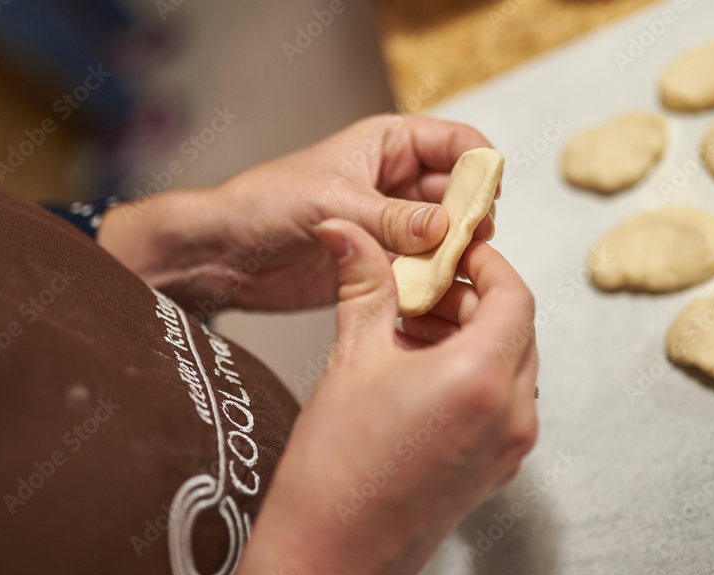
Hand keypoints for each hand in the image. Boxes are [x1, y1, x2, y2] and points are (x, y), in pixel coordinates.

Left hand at [97, 114, 497, 313]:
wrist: (225, 254)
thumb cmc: (264, 204)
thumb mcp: (331, 201)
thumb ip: (390, 217)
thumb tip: (444, 228)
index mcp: (389, 144)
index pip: (457, 141)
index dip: (479, 166)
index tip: (488, 197)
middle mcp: (397, 182)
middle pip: (460, 193)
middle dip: (471, 216)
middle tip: (472, 243)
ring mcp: (392, 225)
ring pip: (445, 235)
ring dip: (453, 253)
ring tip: (451, 272)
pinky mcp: (383, 263)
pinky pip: (423, 269)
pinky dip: (433, 280)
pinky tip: (433, 293)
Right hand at [206, 220, 537, 574]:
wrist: (329, 560)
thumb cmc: (335, 471)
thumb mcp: (352, 360)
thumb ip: (363, 286)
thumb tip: (346, 233)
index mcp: (482, 380)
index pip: (514, 296)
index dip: (486, 264)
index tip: (454, 253)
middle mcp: (511, 415)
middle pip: (517, 329)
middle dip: (473, 300)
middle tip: (422, 290)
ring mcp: (509, 449)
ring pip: (512, 366)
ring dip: (473, 337)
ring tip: (412, 330)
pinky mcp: (496, 471)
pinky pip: (504, 404)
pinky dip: (475, 376)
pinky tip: (421, 373)